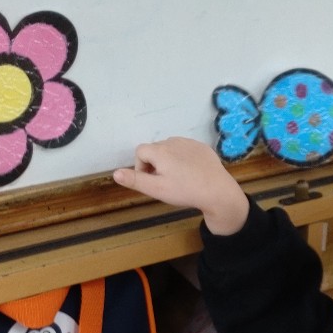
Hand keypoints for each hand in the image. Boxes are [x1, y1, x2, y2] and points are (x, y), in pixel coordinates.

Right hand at [113, 137, 249, 234]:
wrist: (218, 191)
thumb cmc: (184, 191)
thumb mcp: (156, 189)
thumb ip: (135, 180)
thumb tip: (115, 173)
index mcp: (160, 150)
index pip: (140, 152)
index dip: (141, 167)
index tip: (151, 181)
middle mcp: (173, 141)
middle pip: (155, 149)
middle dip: (155, 164)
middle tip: (165, 182)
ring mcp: (190, 143)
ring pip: (171, 148)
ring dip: (169, 160)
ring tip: (178, 178)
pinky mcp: (202, 147)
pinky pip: (186, 149)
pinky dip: (184, 159)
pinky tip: (191, 173)